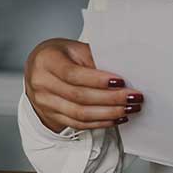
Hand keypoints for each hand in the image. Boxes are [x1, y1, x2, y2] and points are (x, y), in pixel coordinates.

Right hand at [24, 38, 141, 133]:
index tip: (121, 82)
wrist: (39, 68)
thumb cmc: (61, 55)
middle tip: (134, 97)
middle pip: (79, 96)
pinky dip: (100, 122)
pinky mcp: (52, 116)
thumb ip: (94, 58)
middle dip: (111, 98)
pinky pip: (79, 124)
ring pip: (80, 114)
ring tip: (130, 108)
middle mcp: (42, 83)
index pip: (73, 74)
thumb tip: (123, 71)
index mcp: (47, 60)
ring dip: (109, 113)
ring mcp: (45, 103)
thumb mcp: (74, 48)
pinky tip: (116, 117)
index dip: (98, 80)